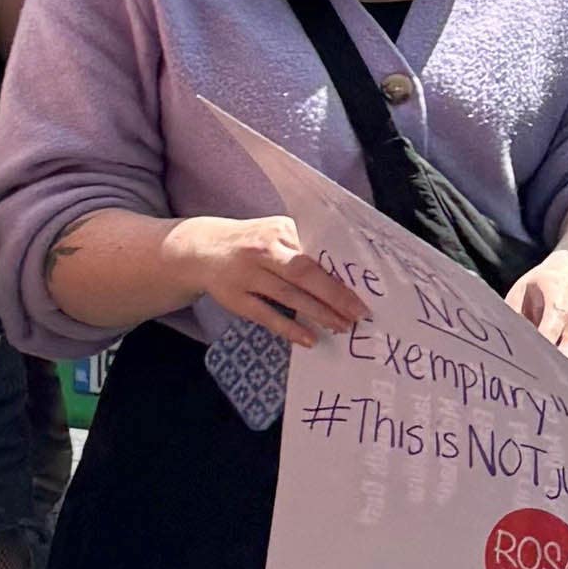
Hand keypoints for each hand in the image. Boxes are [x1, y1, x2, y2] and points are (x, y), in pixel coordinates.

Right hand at [174, 216, 367, 347]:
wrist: (200, 249)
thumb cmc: (253, 242)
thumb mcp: (277, 234)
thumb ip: (305, 247)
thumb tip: (347, 273)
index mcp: (280, 230)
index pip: (317, 249)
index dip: (341, 269)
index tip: (366, 286)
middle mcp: (263, 250)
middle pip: (303, 272)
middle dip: (335, 294)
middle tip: (360, 313)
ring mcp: (246, 275)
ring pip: (288, 296)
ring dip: (318, 313)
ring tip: (342, 326)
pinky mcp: (234, 298)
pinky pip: (266, 315)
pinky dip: (289, 328)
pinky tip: (310, 338)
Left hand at [506, 249, 567, 370]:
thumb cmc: (539, 288)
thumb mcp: (521, 292)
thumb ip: (514, 316)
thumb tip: (504, 345)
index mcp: (559, 285)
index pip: (557, 313)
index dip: (548, 336)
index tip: (535, 357)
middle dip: (566, 358)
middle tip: (550, 381)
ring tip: (563, 389)